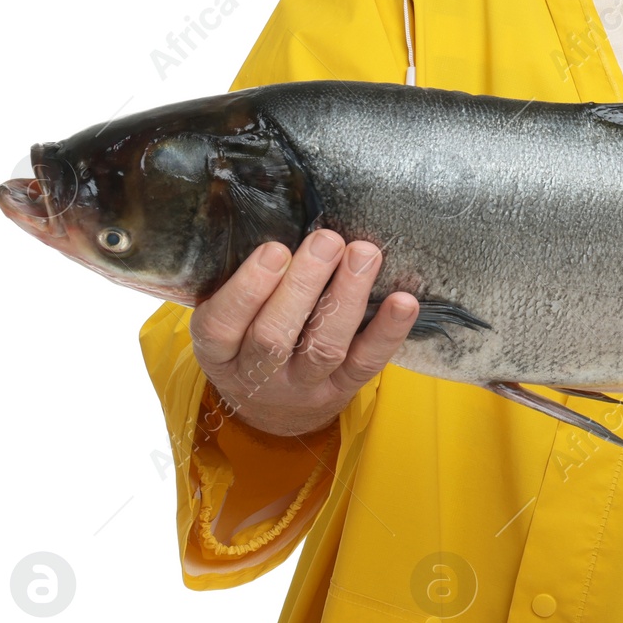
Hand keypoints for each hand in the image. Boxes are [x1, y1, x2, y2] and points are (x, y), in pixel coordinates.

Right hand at [189, 229, 418, 438]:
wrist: (272, 407)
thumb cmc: (248, 337)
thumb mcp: (226, 314)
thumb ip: (241, 278)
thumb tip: (274, 216)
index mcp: (218, 352)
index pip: (222, 325)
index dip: (248, 289)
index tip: (275, 249)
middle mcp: (255, 374)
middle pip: (274, 337)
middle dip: (303, 285)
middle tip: (327, 240)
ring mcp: (301, 386)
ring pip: (323, 348)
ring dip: (346, 298)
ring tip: (364, 254)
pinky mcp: (341, 390)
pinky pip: (366, 364)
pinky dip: (387, 332)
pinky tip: (403, 301)